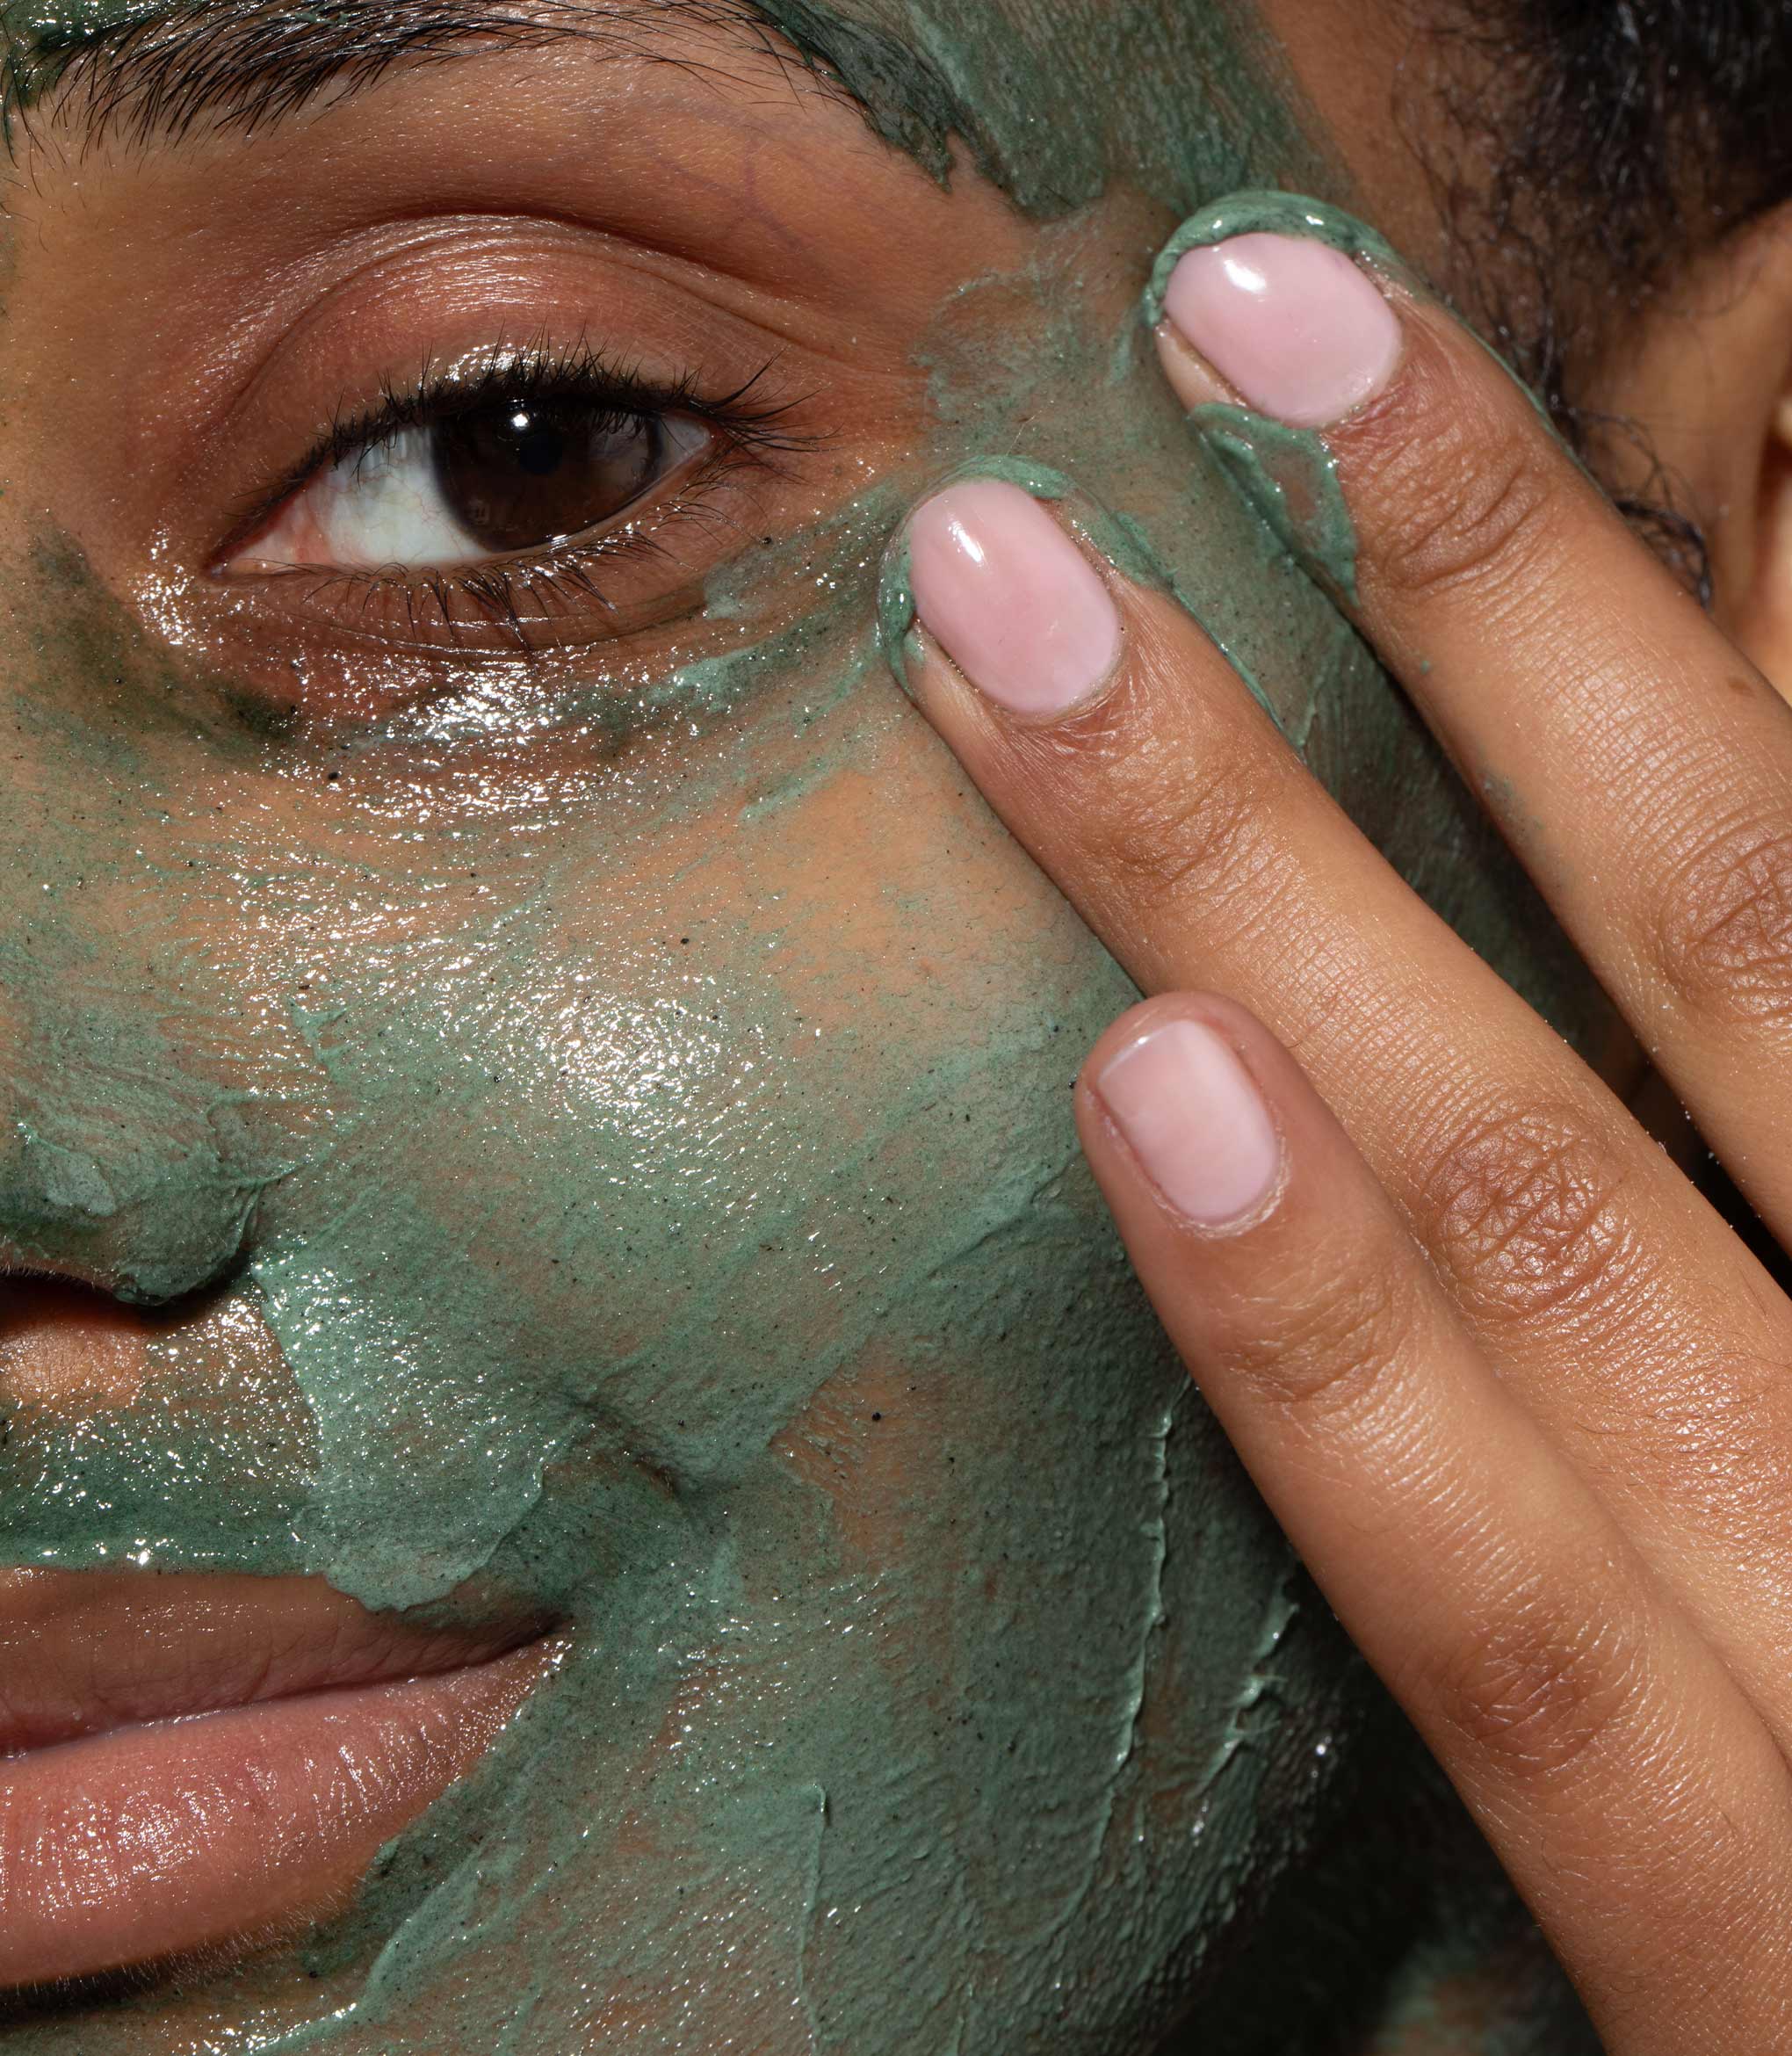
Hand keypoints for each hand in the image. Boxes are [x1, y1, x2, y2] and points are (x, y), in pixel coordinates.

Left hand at [888, 198, 1791, 2053]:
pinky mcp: (1742, 1943)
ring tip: (1023, 615)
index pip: (1778, 863)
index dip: (1616, 608)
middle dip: (1487, 588)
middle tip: (1252, 323)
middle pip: (1716, 903)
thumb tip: (1549, 929)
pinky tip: (1158, 1089)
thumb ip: (1729, 1211)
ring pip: (1546, 1193)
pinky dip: (1332, 1347)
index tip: (1408, 388)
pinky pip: (1503, 1619)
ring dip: (1269, 869)